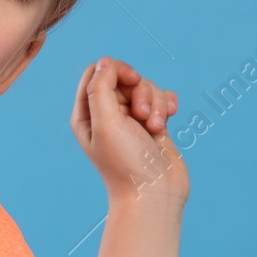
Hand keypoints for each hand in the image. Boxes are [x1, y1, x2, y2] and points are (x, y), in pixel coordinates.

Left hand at [71, 56, 189, 204]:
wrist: (154, 194)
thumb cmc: (126, 163)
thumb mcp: (106, 122)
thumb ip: (101, 87)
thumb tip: (105, 61)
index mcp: (87, 114)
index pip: (96, 72)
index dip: (115, 70)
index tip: (132, 80)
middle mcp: (107, 115)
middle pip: (124, 78)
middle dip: (141, 91)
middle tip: (143, 115)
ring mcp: (131, 120)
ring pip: (146, 88)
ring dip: (156, 103)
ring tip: (156, 128)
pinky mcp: (153, 124)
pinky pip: (162, 98)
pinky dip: (168, 105)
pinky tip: (169, 120)